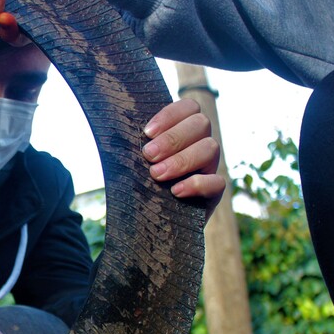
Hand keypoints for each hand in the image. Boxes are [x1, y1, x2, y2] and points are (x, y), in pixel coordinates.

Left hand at [142, 99, 224, 218]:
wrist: (147, 226)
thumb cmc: (135, 187)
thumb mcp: (132, 162)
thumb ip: (132, 146)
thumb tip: (115, 130)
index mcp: (181, 131)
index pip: (189, 107)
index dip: (170, 116)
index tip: (146, 133)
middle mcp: (199, 144)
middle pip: (201, 124)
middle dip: (173, 138)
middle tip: (148, 155)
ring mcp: (208, 168)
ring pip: (211, 148)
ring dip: (182, 159)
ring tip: (156, 174)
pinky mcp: (213, 194)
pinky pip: (217, 182)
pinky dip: (197, 183)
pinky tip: (176, 191)